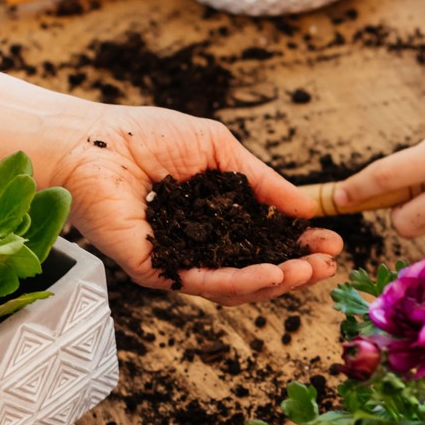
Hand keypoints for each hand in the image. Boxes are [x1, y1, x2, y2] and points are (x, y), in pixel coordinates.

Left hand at [43, 103, 341, 304]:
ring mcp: (177, 260)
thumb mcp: (219, 150)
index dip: (300, 246)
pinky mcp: (154, 270)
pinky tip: (262, 274)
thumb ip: (261, 182)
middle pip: (254, 273)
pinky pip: (199, 283)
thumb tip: (306, 208)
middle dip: (294, 272)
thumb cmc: (146, 136)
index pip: (265, 242)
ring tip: (301, 272)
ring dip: (272, 283)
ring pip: (232, 288)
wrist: (91, 141)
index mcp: (216, 217)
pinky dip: (233, 282)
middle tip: (324, 267)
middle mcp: (199, 244)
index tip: (332, 245)